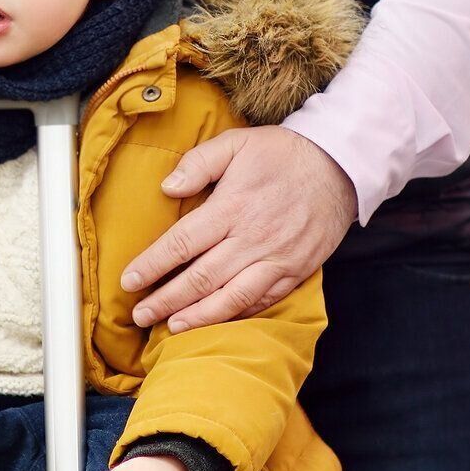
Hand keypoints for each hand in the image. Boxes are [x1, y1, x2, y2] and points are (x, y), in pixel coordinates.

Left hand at [123, 127, 355, 330]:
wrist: (341, 166)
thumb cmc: (283, 153)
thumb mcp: (237, 142)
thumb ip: (199, 162)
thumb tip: (167, 188)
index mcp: (232, 207)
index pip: (182, 243)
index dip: (153, 265)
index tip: (128, 281)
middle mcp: (252, 238)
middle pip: (201, 278)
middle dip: (166, 300)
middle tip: (140, 315)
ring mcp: (276, 259)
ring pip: (231, 298)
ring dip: (198, 317)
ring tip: (171, 327)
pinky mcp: (295, 271)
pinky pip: (262, 301)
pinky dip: (236, 314)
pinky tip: (215, 321)